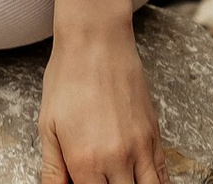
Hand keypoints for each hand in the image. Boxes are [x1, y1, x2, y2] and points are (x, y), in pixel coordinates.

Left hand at [38, 24, 166, 183]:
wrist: (96, 41)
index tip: (84, 182)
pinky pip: (163, 177)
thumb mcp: (48, 125)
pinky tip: (142, 181)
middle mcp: (117, 161)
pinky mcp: (155, 138)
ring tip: (121, 180)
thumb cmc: (67, 78)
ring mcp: (140, 150)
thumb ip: (54, 169)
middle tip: (102, 179)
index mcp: (85, 161)